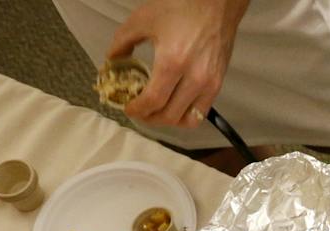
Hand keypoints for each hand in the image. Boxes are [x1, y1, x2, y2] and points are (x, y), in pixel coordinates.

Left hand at [108, 0, 245, 127]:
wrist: (216, 3)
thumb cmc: (181, 7)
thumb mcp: (143, 19)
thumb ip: (122, 42)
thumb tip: (112, 62)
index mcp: (173, 61)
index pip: (153, 101)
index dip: (137, 109)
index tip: (128, 107)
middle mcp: (194, 77)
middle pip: (168, 115)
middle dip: (149, 118)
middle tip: (139, 110)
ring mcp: (209, 83)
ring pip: (186, 120)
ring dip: (168, 120)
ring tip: (157, 111)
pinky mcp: (218, 84)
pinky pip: (200, 113)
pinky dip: (185, 116)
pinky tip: (175, 106)